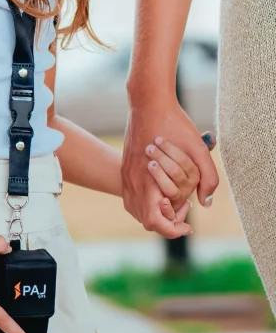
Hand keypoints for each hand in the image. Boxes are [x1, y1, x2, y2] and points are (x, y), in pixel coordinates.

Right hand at [123, 96, 219, 237]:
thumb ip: (208, 178)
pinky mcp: (125, 167)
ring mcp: (126, 174)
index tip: (188, 224)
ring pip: (135, 210)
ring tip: (172, 200)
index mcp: (150, 180)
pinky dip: (144, 201)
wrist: (147, 103)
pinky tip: (160, 190)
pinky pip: (130, 196)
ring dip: (153, 212)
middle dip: (166, 221)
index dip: (173, 229)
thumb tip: (205, 202)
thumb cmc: (174, 124)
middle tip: (184, 208)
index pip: (156, 222)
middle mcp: (134, 181)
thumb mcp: (198, 151)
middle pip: (145, 220)